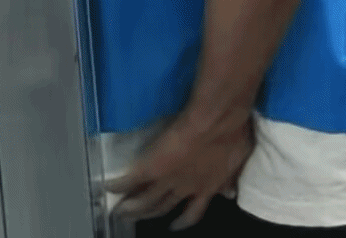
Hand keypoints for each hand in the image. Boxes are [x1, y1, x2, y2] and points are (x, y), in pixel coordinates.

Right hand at [106, 109, 253, 229]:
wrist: (218, 120)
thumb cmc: (234, 134)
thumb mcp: (239, 159)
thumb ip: (231, 178)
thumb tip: (230, 193)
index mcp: (206, 188)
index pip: (193, 213)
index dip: (184, 221)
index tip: (175, 225)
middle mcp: (184, 189)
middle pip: (162, 208)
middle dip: (149, 215)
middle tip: (137, 218)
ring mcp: (166, 180)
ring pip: (143, 202)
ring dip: (130, 207)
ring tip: (119, 210)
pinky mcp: (151, 167)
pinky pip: (129, 181)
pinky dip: (117, 185)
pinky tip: (107, 186)